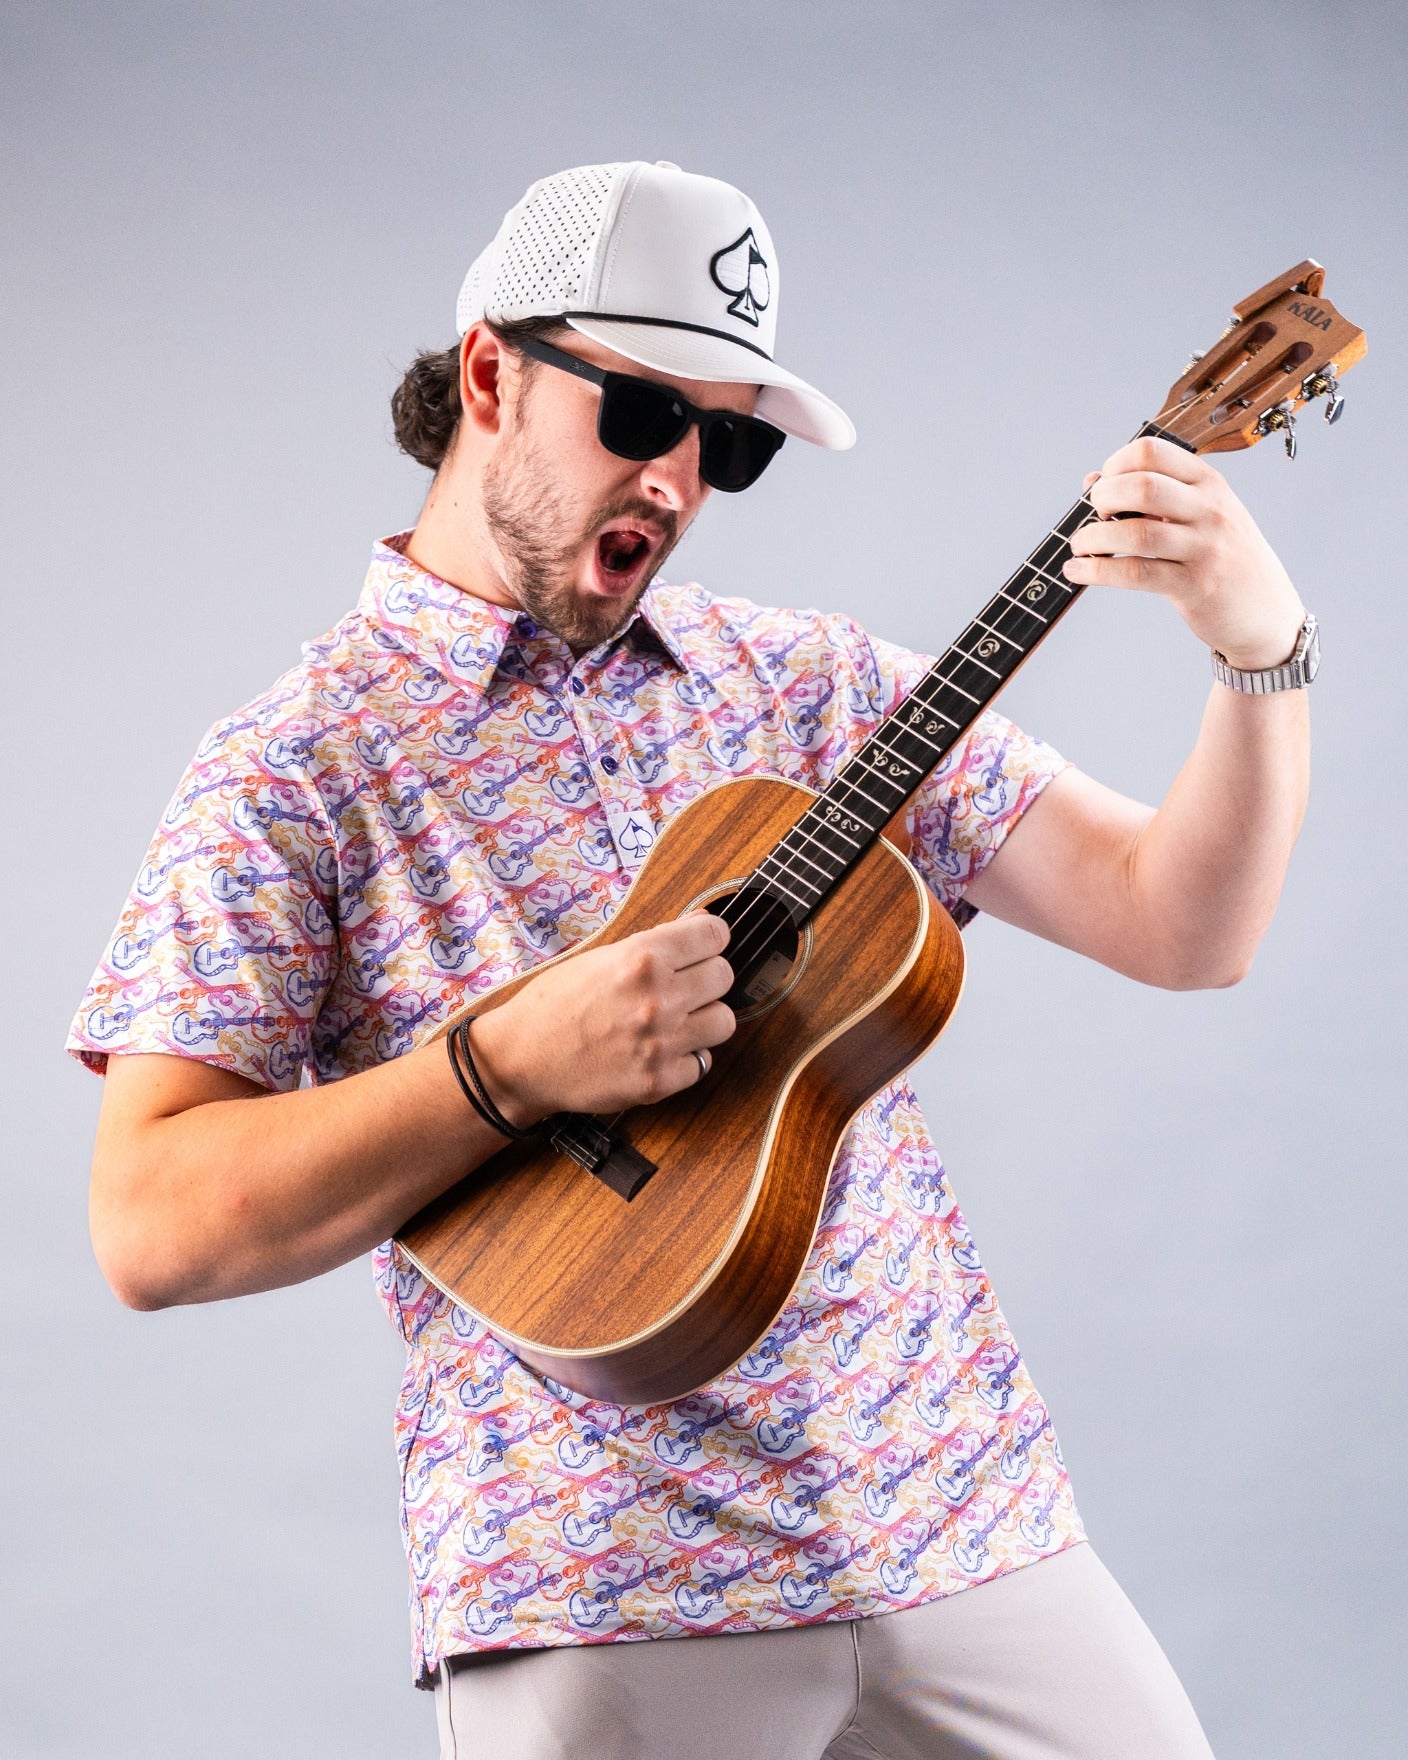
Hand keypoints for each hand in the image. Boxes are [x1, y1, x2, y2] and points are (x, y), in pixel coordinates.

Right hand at [468, 912, 735, 1124]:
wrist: (523, 1058)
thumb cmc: (555, 1004)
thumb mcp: (602, 957)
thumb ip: (656, 944)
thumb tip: (703, 927)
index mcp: (642, 959)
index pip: (716, 935)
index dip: (710, 940)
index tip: (703, 947)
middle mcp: (657, 999)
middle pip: (725, 976)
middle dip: (707, 978)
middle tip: (684, 986)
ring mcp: (661, 1043)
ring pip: (724, 1021)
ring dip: (704, 1018)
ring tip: (677, 1020)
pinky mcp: (659, 1081)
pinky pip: (702, 1063)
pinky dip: (686, 1058)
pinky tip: (660, 1050)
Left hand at [1062, 435, 1305, 669]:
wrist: (1266, 611)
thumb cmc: (1224, 558)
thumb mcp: (1201, 515)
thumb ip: (1151, 494)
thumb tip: (1091, 481)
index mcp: (1209, 483)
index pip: (1153, 452)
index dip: (1116, 464)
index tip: (1104, 484)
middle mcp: (1210, 510)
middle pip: (1142, 486)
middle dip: (1103, 498)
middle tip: (1095, 515)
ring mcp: (1204, 548)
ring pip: (1136, 532)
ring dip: (1094, 537)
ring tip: (1080, 545)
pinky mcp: (1194, 586)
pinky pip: (1136, 573)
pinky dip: (1097, 571)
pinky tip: (1078, 571)